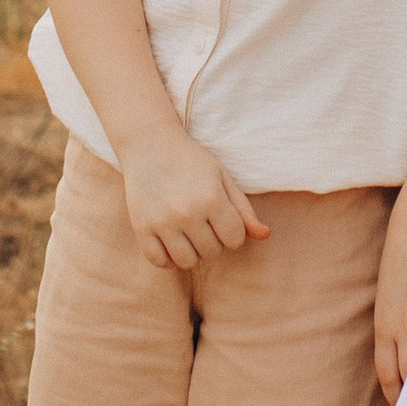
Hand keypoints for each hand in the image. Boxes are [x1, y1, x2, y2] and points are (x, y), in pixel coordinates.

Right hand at [113, 127, 269, 273]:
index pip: (235, 239)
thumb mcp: (222, 177)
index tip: (223, 220)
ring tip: (189, 234)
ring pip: (187, 261)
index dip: (233, 233)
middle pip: (212, 252)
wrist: (149, 144)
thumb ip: (244, 209)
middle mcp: (187, 213)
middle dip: (213, 241)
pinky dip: (168, 259)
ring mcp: (162, 222)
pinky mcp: (141, 227)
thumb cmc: (191, 160)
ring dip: (192, 253)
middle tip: (204, 223)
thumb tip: (266, 235)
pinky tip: (171, 243)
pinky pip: (159, 261)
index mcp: (212, 198)